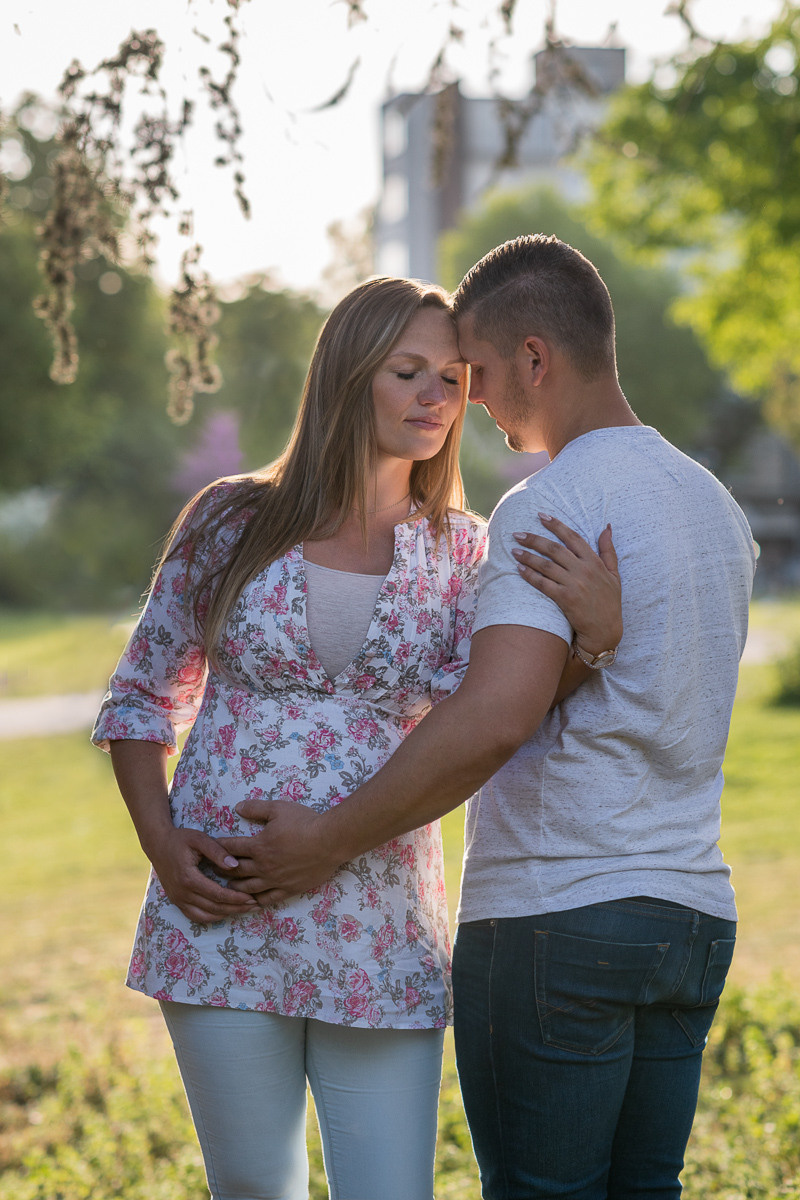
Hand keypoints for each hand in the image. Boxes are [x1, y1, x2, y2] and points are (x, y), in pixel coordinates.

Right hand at [148, 827, 258, 924]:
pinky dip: (212, 917)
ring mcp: (178, 899)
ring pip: (205, 916)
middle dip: (236, 908)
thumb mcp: (200, 839)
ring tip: (245, 909)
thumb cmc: (181, 839)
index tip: (252, 897)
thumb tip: (235, 865)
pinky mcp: (177, 901)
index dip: (236, 898)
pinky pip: (195, 916)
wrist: (158, 845)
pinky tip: (226, 912)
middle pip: (214, 907)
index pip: (217, 894)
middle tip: (255, 905)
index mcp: (188, 878)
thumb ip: (218, 851)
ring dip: (226, 914)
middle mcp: (182, 893)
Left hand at [218, 799, 339, 904]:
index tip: (210, 849)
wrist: (330, 841)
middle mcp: (263, 866)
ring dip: (235, 888)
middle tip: (212, 870)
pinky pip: (267, 899)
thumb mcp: (279, 808)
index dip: (218, 848)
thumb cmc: (305, 822)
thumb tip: (237, 807)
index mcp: (258, 846)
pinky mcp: (288, 889)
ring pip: (247, 888)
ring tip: (227, 887)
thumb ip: (256, 808)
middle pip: (235, 870)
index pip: (231, 848)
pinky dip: (256, 901)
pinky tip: (251, 901)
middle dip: (221, 869)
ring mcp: (275, 880)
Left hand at [512, 514, 621, 654]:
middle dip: (534, 539)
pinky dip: (530, 575)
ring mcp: (575, 585)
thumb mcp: (615, 574)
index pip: (573, 537)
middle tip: (517, 533)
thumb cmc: (610, 602)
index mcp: (595, 562)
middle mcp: (584, 570)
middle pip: (555, 549)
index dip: (556, 525)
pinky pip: (543, 584)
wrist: (606, 630)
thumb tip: (607, 527)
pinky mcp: (565, 599)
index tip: (541, 516)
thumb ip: (609, 550)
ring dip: (528, 556)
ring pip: (546, 565)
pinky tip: (519, 569)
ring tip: (514, 550)